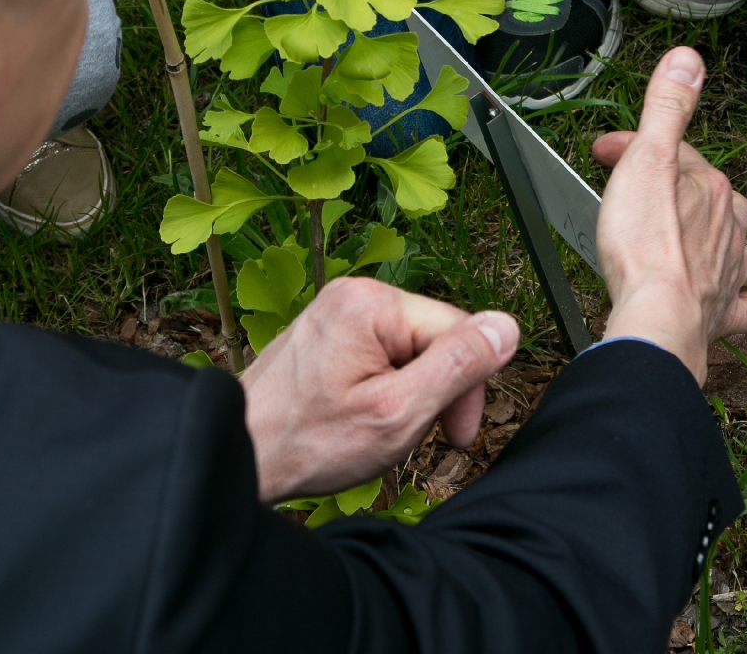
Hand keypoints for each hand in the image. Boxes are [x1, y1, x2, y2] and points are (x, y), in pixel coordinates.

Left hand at [240, 276, 518, 501]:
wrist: (240, 454)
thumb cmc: (308, 442)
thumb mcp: (398, 414)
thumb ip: (457, 367)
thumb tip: (506, 327)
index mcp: (371, 302)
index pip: (457, 329)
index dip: (467, 387)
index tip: (455, 435)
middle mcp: (352, 292)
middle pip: (432, 335)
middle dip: (436, 390)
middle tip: (419, 438)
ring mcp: (336, 309)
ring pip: (408, 347)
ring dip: (410, 391)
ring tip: (382, 430)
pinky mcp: (327, 330)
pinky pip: (380, 351)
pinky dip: (385, 387)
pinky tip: (366, 417)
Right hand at [591, 47, 746, 384]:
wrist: (656, 319)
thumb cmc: (645, 246)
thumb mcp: (648, 158)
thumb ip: (667, 107)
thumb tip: (689, 59)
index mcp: (712, 187)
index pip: (678, 152)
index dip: (637, 146)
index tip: (604, 152)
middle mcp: (729, 226)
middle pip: (712, 195)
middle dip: (679, 187)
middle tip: (636, 192)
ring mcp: (730, 270)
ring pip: (743, 244)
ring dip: (727, 237)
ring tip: (704, 236)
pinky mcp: (723, 312)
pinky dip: (743, 298)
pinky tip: (733, 297)